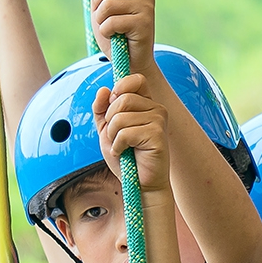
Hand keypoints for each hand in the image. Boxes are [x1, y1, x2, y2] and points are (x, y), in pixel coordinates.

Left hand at [91, 0, 155, 71]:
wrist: (129, 62)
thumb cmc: (115, 35)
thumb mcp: (101, 10)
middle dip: (98, 3)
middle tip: (103, 18)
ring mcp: (146, 8)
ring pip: (108, 4)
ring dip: (101, 20)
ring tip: (110, 29)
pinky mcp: (144, 23)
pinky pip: (112, 21)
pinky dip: (106, 31)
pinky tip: (115, 37)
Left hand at [96, 73, 169, 194]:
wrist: (138, 183)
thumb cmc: (125, 156)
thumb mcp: (106, 130)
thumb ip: (102, 110)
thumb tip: (103, 90)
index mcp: (145, 103)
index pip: (135, 80)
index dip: (119, 88)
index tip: (112, 106)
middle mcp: (156, 108)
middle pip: (121, 99)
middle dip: (109, 121)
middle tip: (117, 136)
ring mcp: (159, 120)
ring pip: (120, 117)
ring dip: (113, 136)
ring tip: (122, 146)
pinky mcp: (158, 134)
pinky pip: (125, 133)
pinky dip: (118, 146)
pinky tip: (126, 153)